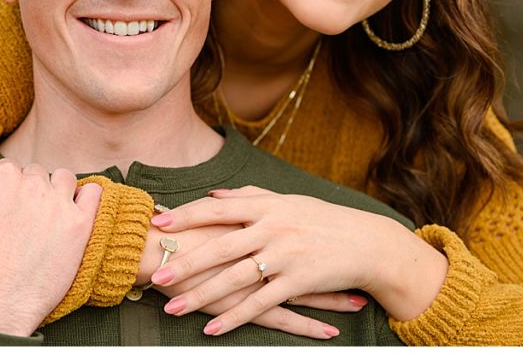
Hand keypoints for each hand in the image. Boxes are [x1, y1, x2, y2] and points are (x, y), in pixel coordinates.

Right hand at [0, 160, 101, 335]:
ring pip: (63, 180)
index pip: (7, 170)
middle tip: (19, 222)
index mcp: (2, 179)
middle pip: (35, 174)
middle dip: (27, 191)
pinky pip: (94, 194)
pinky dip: (87, 196)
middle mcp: (33, 186)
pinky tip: (77, 209)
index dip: (1, 190)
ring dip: (56, 191)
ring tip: (45, 216)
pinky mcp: (80, 226)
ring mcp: (60, 205)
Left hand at [149, 186, 446, 334]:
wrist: (366, 242)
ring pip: (234, 279)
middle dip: (185, 262)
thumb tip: (213, 194)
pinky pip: (260, 304)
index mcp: (266, 207)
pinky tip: (212, 329)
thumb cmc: (322, 219)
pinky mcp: (296, 283)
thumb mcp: (286, 201)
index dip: (187, 216)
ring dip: (201, 295)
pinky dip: (235, 318)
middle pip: (220, 247)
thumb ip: (249, 197)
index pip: (217, 209)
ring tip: (173, 307)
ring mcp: (284, 257)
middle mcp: (272, 230)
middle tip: (156, 274)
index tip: (160, 223)